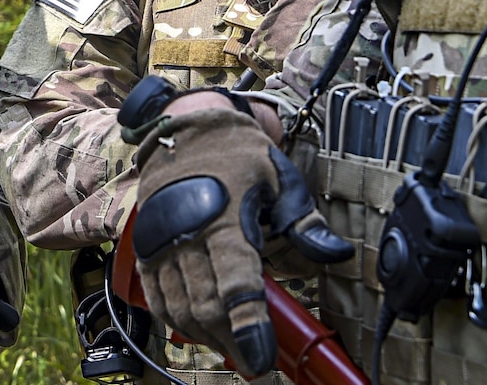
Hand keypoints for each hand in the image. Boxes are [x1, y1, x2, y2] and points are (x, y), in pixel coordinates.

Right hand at [131, 108, 349, 377]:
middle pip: (207, 306)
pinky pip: (157, 297)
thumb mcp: (281, 180)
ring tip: (232, 347)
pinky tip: (198, 330)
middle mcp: (189, 233)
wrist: (185, 126)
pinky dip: (176, 322)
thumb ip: (306, 223)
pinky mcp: (147, 247)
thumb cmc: (238, 155)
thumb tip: (339, 253)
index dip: (249, 328)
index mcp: (227, 217)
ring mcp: (162, 242)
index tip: (262, 359)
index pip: (236, 285)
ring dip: (206, 336)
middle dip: (233, 342)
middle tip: (256, 360)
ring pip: (180, 308)